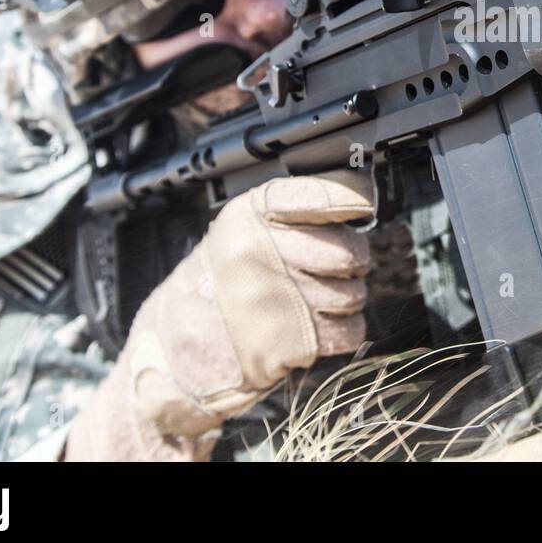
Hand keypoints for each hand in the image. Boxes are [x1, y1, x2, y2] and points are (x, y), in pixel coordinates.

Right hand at [65, 169, 374, 460]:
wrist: (177, 347)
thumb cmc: (219, 284)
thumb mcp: (239, 231)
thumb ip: (291, 212)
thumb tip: (357, 196)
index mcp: (249, 217)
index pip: (321, 195)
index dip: (351, 198)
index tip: (364, 204)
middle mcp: (261, 254)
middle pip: (348, 250)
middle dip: (353, 259)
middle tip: (341, 264)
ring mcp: (276, 301)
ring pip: (354, 292)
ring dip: (348, 297)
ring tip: (320, 298)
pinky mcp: (289, 343)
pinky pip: (350, 331)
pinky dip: (345, 330)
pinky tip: (322, 325)